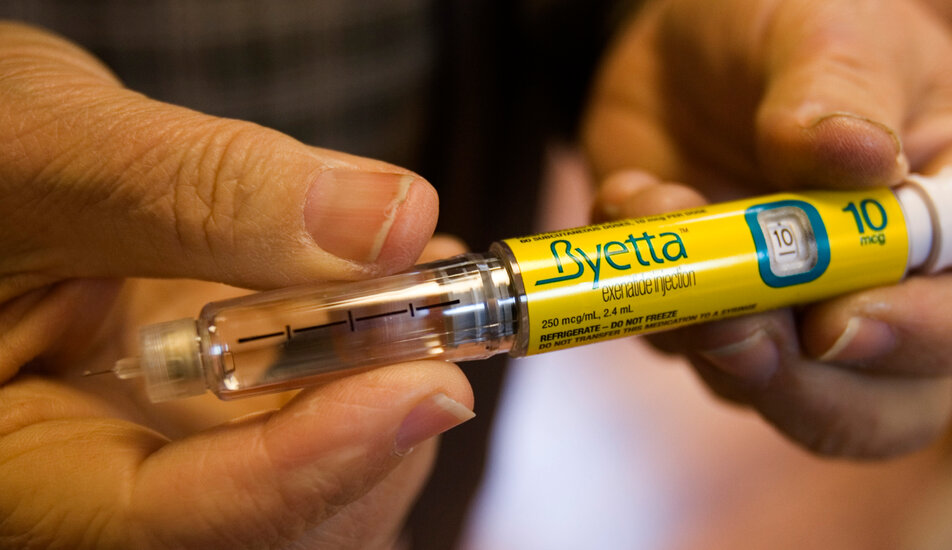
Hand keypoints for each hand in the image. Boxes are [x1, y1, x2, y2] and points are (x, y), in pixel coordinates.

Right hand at [0, 22, 472, 547]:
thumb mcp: (49, 153)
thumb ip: (202, 193)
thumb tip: (391, 221)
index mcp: (14, 463)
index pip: (166, 524)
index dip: (308, 468)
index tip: (426, 385)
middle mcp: (99, 483)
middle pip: (270, 530)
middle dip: (372, 429)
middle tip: (436, 314)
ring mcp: (167, 456)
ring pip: (318, 500)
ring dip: (388, 391)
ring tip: (414, 280)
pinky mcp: (217, 421)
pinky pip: (318, 434)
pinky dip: (377, 365)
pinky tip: (388, 287)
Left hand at [582, 0, 951, 457]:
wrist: (681, 42)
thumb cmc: (783, 23)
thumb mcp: (825, 24)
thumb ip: (842, 87)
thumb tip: (860, 161)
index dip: (933, 338)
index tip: (841, 320)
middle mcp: (887, 282)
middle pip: (888, 406)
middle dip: (807, 387)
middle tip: (734, 329)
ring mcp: (792, 310)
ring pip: (770, 389)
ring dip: (707, 328)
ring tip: (663, 208)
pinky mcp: (712, 311)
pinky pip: (677, 340)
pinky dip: (647, 289)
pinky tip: (631, 197)